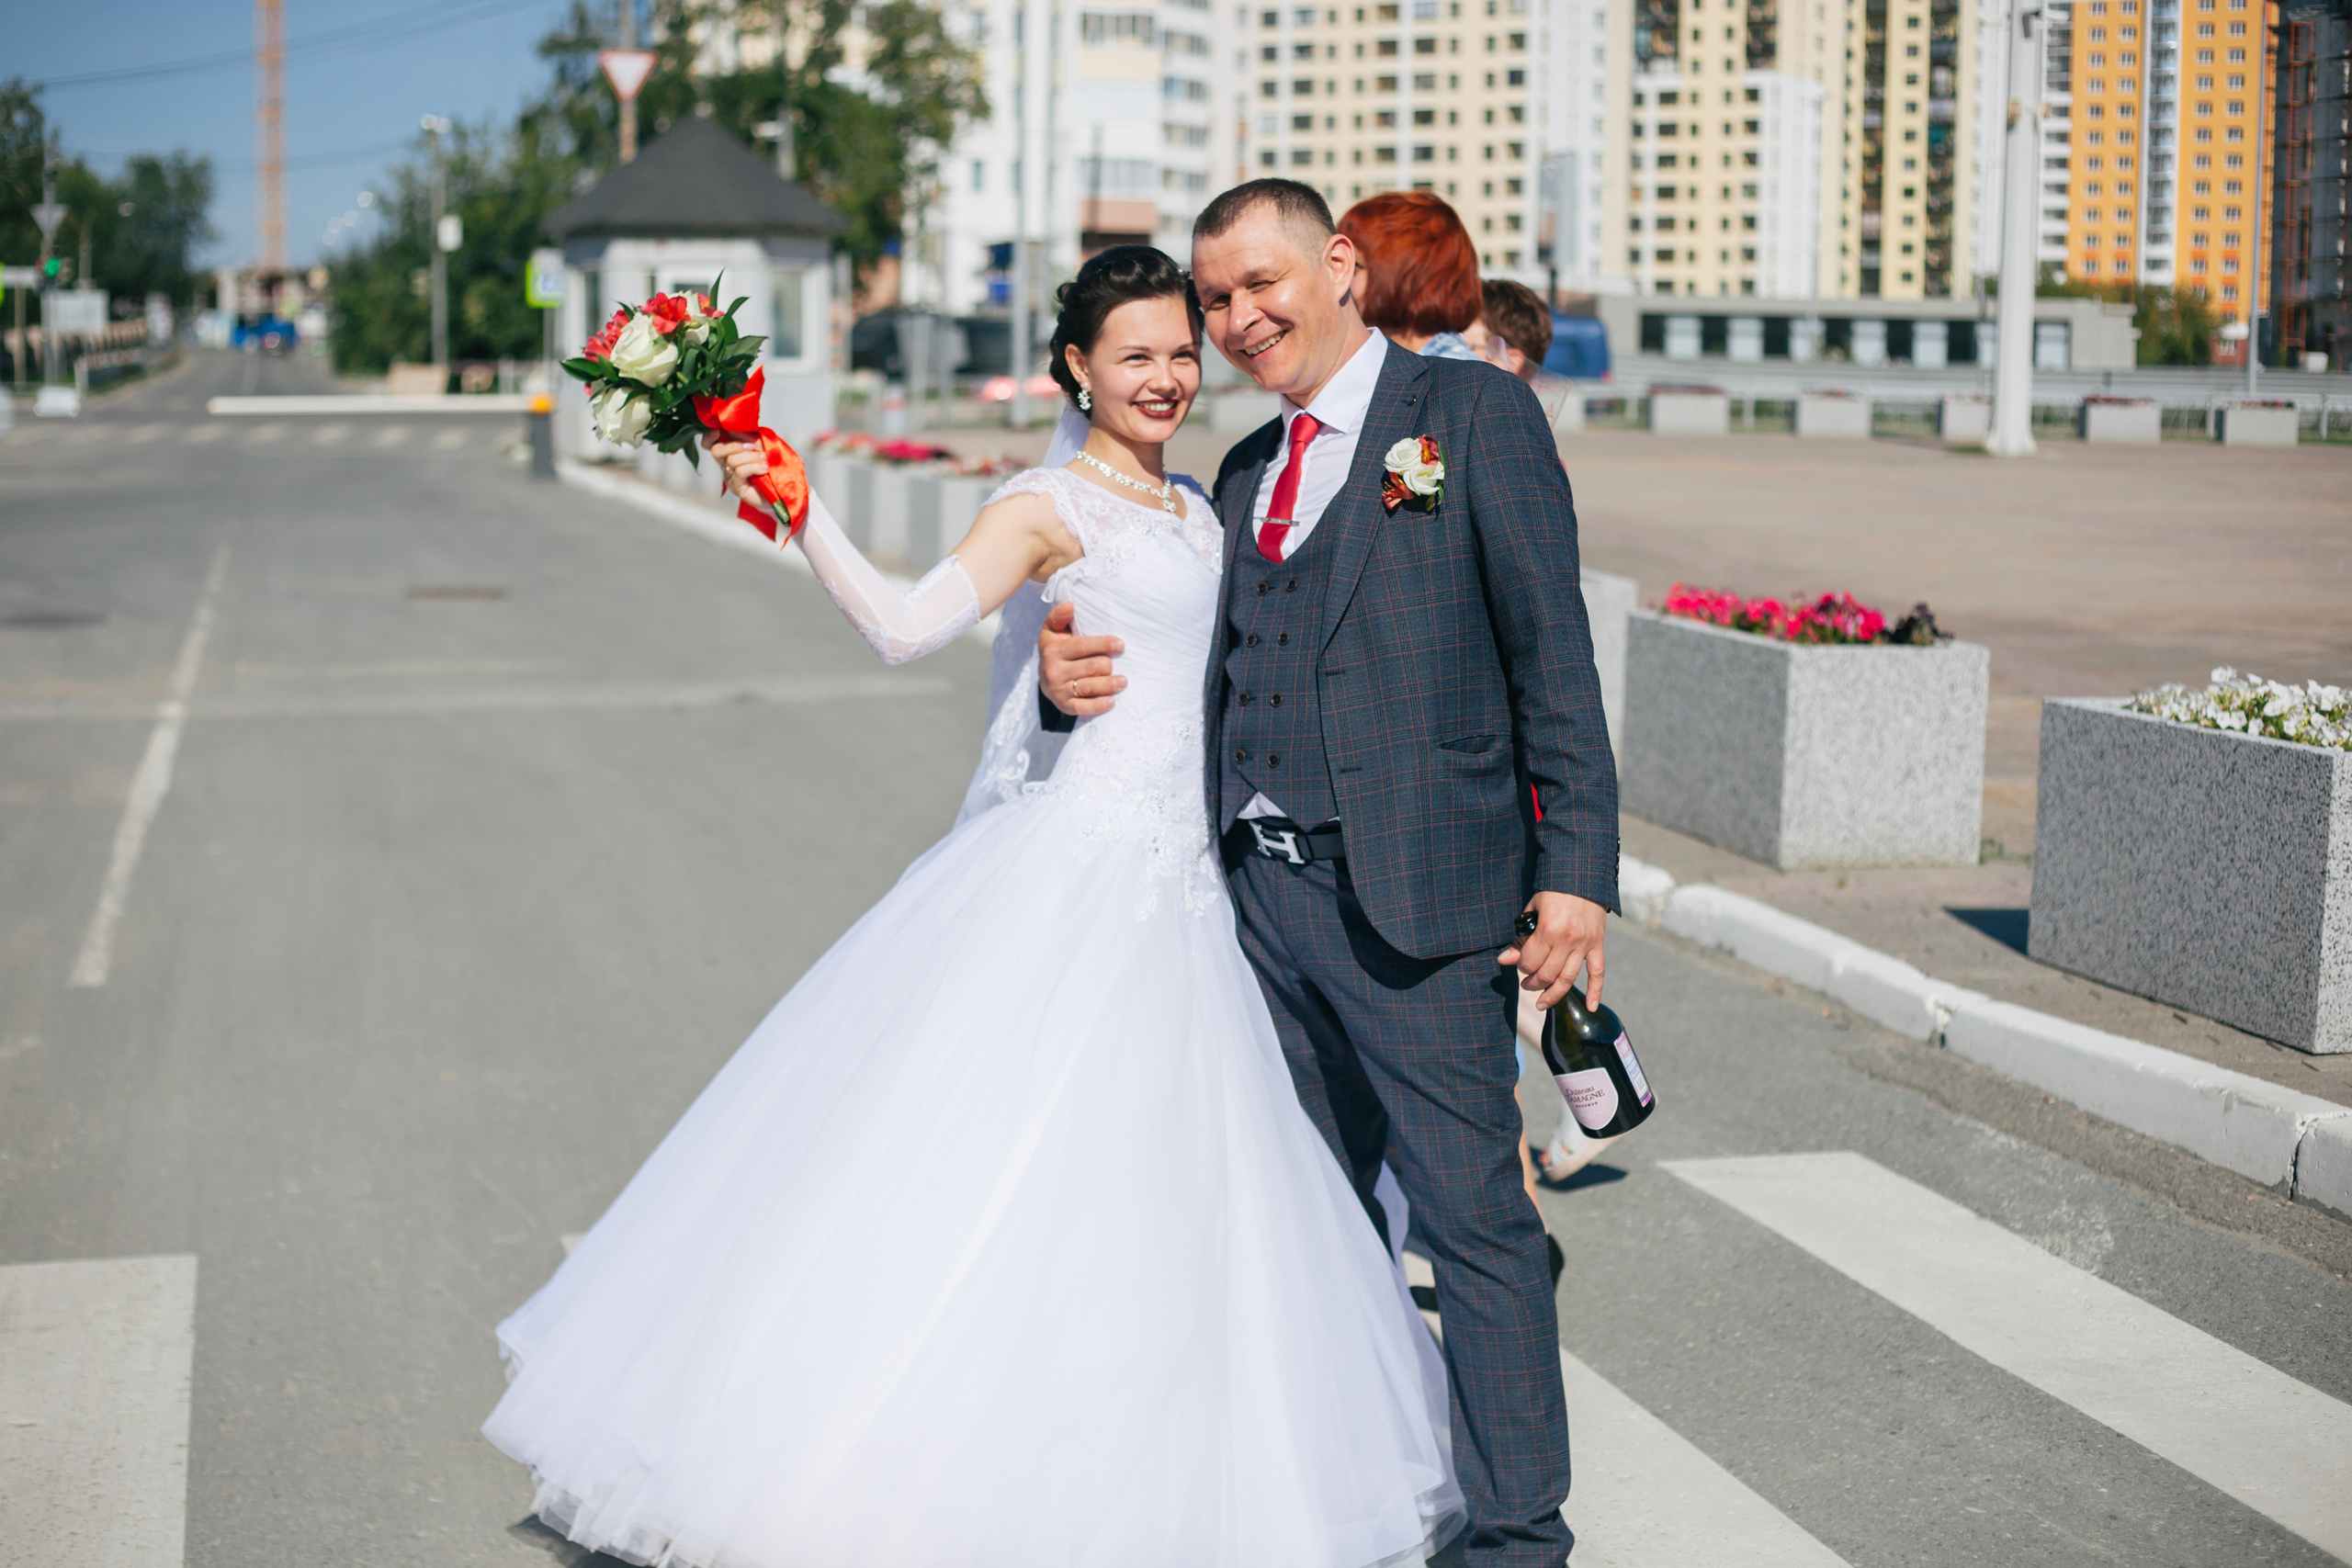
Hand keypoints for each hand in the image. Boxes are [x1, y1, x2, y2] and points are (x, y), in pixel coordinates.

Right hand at [703, 430, 768, 512]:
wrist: (780, 490)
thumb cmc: (771, 468)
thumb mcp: (763, 447)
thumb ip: (753, 439)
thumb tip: (744, 434)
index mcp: (729, 452)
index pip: (710, 443)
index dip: (709, 436)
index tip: (717, 431)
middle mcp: (726, 464)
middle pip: (716, 450)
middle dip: (735, 445)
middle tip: (753, 447)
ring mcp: (730, 477)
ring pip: (731, 460)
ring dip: (751, 457)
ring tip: (765, 460)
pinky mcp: (736, 487)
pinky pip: (739, 472)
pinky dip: (754, 467)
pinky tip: (764, 469)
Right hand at [1038, 600, 1124, 715]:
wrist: (1044, 677)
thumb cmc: (1056, 648)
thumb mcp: (1053, 631)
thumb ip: (1059, 616)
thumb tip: (1069, 605)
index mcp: (1052, 650)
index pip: (1081, 646)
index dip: (1102, 644)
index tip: (1120, 644)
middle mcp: (1053, 671)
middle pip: (1088, 667)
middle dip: (1107, 665)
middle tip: (1119, 665)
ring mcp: (1058, 690)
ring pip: (1088, 687)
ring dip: (1108, 685)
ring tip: (1122, 681)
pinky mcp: (1064, 705)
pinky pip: (1082, 708)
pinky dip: (1097, 706)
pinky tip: (1111, 702)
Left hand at [1498, 891, 1607, 1010]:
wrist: (1583, 876)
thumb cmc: (1554, 891)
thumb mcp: (1532, 909)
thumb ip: (1520, 937)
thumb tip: (1504, 959)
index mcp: (1548, 930)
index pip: (1530, 961)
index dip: (1521, 966)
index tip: (1518, 964)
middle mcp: (1568, 940)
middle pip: (1547, 974)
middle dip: (1533, 983)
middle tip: (1526, 984)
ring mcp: (1585, 944)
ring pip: (1569, 978)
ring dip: (1553, 994)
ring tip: (1542, 1003)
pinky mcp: (1598, 944)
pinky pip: (1598, 972)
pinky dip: (1596, 991)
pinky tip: (1591, 1008)